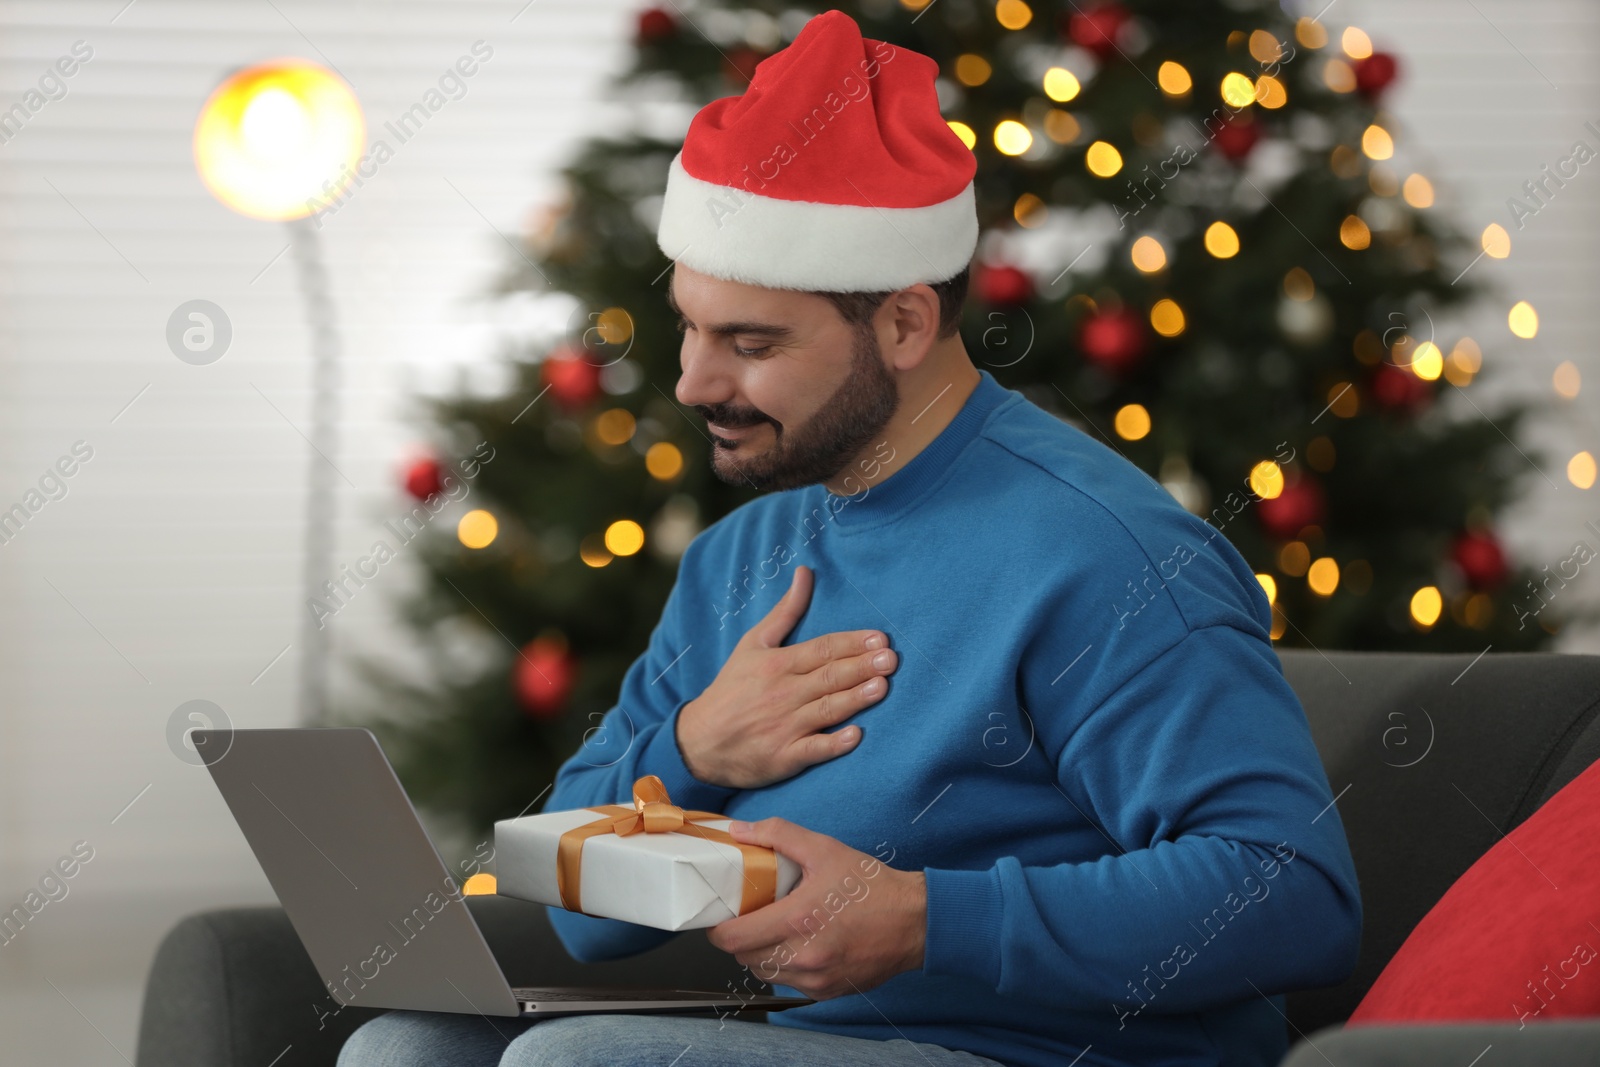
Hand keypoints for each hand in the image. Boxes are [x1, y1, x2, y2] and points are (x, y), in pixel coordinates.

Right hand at [676, 565, 896, 789]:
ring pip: (826, 709)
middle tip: (891, 659)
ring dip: (855, 698)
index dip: (851, 643)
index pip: (821, 649)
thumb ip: (785, 611)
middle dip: (861, 666)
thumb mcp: (753, 644)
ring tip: (882, 686)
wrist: (699, 741)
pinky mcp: (784, 757)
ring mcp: (784, 726)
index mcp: (777, 664)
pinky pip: (812, 750)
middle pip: (828, 676)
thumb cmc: (732, 688)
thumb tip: (806, 572)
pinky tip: (855, 736)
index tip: (880, 638)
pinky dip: (833, 743)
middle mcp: (782, 693)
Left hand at [706, 816, 924, 1000]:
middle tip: (749, 917)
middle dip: (740, 938)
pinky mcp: (827, 991)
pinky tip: (800, 944)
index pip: (734, 939)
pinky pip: (790, 983)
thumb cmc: (872, 886)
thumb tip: (739, 830)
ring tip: (775, 930)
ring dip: (762, 954)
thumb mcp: (824, 849)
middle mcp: (803, 956)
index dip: (719, 929)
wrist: (915, 922)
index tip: (722, 915)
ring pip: (765, 973)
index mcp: (798, 920)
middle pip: (744, 958)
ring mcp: (815, 979)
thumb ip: (778, 834)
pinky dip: (786, 966)